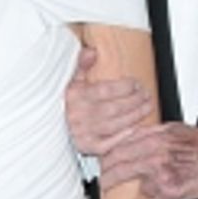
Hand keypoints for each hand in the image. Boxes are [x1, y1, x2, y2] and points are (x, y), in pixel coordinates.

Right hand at [66, 45, 154, 169]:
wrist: (50, 128)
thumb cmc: (65, 104)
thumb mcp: (71, 82)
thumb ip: (82, 65)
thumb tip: (92, 51)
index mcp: (76, 97)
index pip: (106, 91)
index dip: (125, 87)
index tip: (136, 83)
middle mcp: (80, 116)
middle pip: (114, 108)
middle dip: (135, 101)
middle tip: (146, 94)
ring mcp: (84, 133)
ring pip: (115, 125)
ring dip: (135, 116)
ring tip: (147, 106)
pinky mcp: (88, 147)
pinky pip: (109, 143)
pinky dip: (124, 136)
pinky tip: (136, 127)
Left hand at [111, 122, 197, 198]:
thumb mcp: (172, 128)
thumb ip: (149, 133)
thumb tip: (128, 137)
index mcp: (154, 139)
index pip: (119, 151)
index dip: (107, 161)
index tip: (103, 166)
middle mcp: (156, 156)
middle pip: (120, 169)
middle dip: (109, 178)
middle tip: (105, 183)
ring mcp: (162, 176)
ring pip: (136, 186)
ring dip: (136, 188)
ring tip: (146, 185)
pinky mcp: (171, 192)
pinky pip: (154, 198)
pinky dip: (156, 195)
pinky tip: (166, 188)